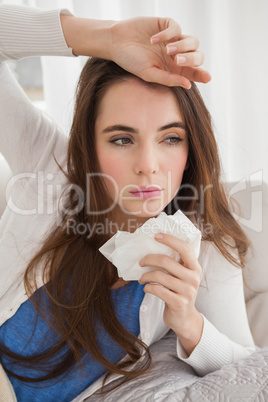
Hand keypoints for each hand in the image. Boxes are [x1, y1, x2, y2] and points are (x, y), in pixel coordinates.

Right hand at [110, 17, 210, 87]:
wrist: (116, 42)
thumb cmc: (131, 61)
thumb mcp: (149, 74)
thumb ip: (168, 80)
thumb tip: (188, 85)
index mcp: (174, 70)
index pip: (194, 73)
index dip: (202, 75)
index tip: (207, 78)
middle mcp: (177, 55)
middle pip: (197, 56)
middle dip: (191, 59)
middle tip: (177, 60)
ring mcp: (174, 39)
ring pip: (193, 41)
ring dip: (183, 46)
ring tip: (167, 51)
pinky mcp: (168, 25)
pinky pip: (177, 28)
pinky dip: (168, 34)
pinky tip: (154, 40)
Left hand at [139, 233, 203, 354]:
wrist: (185, 318)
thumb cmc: (179, 292)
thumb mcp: (182, 276)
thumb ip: (176, 263)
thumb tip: (155, 245)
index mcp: (195, 267)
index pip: (184, 248)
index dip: (170, 239)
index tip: (156, 235)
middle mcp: (193, 278)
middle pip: (166, 261)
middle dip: (149, 259)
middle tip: (141, 262)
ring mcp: (187, 291)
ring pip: (159, 276)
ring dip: (145, 276)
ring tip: (141, 278)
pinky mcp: (179, 303)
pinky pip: (157, 290)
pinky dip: (148, 287)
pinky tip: (146, 288)